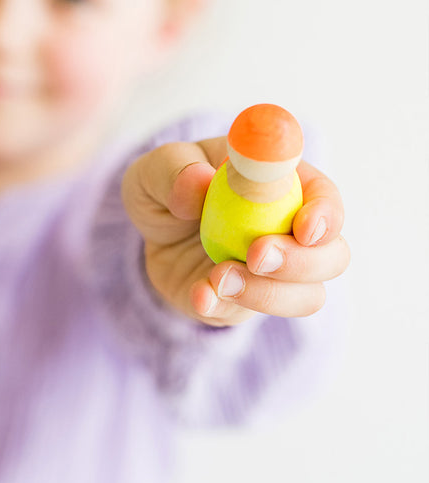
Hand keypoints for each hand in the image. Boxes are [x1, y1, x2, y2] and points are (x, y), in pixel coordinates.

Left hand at [121, 139, 349, 326]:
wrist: (149, 233)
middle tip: (257, 256)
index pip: (324, 196)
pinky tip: (200, 294)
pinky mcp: (248, 302)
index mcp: (279, 183)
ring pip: (306, 296)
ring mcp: (275, 272)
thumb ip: (175, 169)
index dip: (326, 212)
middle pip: (332, 255)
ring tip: (217, 277)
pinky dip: (225, 308)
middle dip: (303, 262)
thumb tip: (200, 183)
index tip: (304, 228)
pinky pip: (250, 315)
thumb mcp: (157, 167)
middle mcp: (290, 230)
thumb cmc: (167, 186)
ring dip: (267, 293)